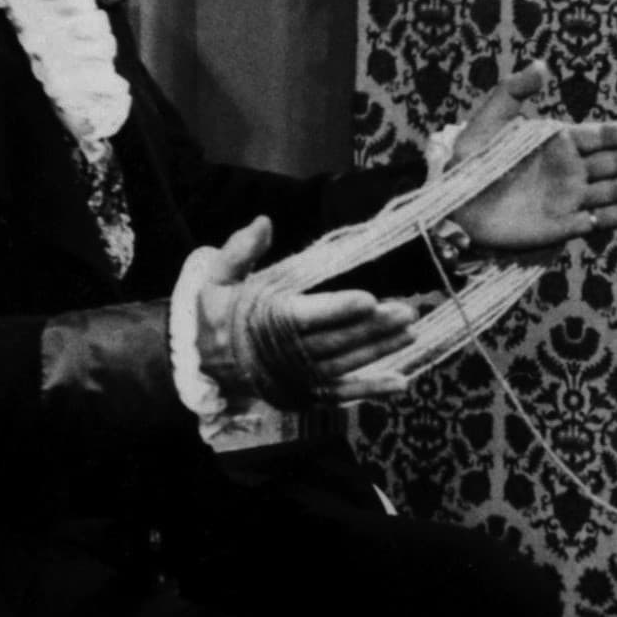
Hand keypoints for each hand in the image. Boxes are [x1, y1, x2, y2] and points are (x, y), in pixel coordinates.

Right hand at [176, 217, 419, 401]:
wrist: (205, 367)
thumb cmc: (217, 315)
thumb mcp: (217, 279)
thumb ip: (240, 251)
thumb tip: (264, 222)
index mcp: (264, 322)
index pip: (305, 316)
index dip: (337, 309)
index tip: (368, 299)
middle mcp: (285, 355)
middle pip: (335, 341)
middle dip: (373, 328)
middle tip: (406, 312)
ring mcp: (299, 378)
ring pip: (345, 364)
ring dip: (380, 350)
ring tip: (410, 332)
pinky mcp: (307, 394)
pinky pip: (343, 394)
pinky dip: (372, 389)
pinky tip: (401, 383)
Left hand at [449, 61, 616, 253]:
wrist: (452, 207)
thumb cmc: (468, 161)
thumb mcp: (489, 120)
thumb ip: (514, 91)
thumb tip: (542, 64)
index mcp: (558, 143)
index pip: (603, 136)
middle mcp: (570, 171)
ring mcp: (569, 200)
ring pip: (615, 190)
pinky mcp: (562, 227)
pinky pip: (600, 219)